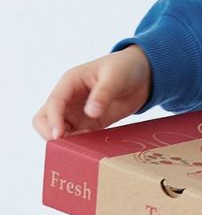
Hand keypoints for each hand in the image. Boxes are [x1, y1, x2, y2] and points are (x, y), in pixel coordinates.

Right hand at [31, 45, 152, 140]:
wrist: (144, 74)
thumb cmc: (126, 67)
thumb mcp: (116, 77)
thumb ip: (103, 94)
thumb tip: (90, 112)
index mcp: (70, 82)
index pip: (54, 103)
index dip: (54, 120)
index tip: (59, 135)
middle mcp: (69, 98)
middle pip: (45, 119)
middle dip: (51, 133)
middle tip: (70, 143)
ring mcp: (78, 112)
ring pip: (59, 131)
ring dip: (66, 141)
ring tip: (84, 146)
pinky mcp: (90, 123)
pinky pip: (77, 137)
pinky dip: (80, 144)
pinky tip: (92, 147)